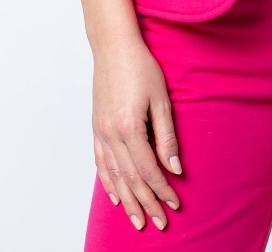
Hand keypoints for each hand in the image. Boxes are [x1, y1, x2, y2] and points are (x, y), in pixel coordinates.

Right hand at [91, 35, 182, 230]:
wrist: (114, 47)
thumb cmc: (141, 67)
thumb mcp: (161, 99)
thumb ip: (167, 136)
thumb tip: (174, 168)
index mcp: (129, 128)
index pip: (148, 170)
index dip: (162, 190)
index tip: (174, 204)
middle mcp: (111, 134)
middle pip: (130, 179)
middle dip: (146, 203)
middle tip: (159, 223)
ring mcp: (100, 132)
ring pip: (113, 176)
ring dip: (127, 200)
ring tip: (138, 220)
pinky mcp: (96, 127)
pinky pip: (100, 163)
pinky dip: (108, 182)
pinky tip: (115, 196)